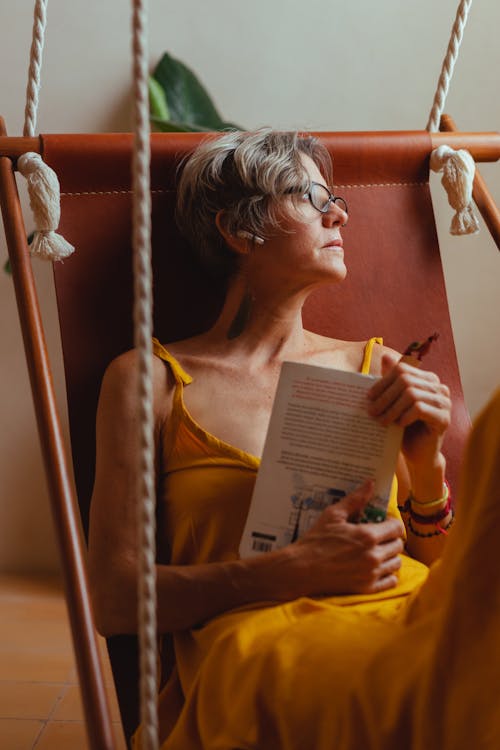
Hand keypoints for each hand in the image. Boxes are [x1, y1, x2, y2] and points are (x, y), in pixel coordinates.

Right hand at [290, 480, 404, 595]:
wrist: (302, 569)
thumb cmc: (316, 540)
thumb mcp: (333, 515)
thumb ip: (355, 499)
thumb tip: (370, 484)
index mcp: (367, 536)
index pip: (397, 528)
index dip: (392, 523)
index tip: (383, 523)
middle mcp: (373, 556)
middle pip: (398, 545)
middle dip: (390, 539)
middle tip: (378, 537)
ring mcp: (371, 574)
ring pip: (397, 563)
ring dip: (390, 556)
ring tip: (377, 551)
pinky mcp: (367, 588)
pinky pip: (391, 581)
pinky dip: (388, 574)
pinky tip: (376, 567)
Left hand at [366, 353, 450, 467]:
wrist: (418, 454)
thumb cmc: (404, 427)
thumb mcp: (394, 403)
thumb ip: (391, 381)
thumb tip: (384, 356)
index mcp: (427, 380)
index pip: (402, 370)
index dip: (383, 382)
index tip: (367, 397)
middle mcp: (439, 388)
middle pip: (406, 381)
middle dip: (384, 396)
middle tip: (370, 411)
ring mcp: (444, 403)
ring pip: (411, 394)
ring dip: (391, 408)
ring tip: (380, 421)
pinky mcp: (444, 419)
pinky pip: (419, 409)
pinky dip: (405, 416)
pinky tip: (398, 425)